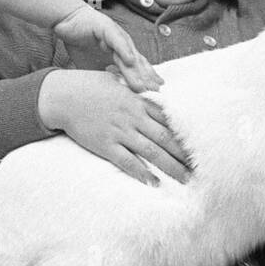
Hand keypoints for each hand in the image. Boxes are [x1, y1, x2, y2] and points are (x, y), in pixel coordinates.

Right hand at [38, 69, 189, 184]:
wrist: (63, 96)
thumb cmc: (91, 86)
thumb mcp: (119, 82)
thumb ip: (139, 90)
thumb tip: (157, 90)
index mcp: (138, 101)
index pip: (169, 119)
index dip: (186, 133)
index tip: (201, 144)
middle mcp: (133, 117)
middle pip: (166, 138)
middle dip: (184, 155)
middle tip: (201, 168)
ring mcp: (120, 132)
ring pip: (152, 152)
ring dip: (170, 167)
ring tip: (185, 179)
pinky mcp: (106, 145)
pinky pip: (127, 162)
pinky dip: (142, 174)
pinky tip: (154, 183)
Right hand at [52, 5, 162, 93]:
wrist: (67, 21)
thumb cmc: (80, 42)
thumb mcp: (93, 66)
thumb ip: (103, 77)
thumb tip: (108, 96)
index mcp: (121, 53)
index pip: (137, 69)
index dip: (146, 81)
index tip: (155, 95)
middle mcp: (123, 44)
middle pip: (138, 64)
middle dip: (147, 79)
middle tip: (155, 94)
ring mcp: (117, 36)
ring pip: (129, 55)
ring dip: (137, 71)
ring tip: (144, 85)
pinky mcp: (107, 28)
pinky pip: (117, 40)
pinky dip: (124, 50)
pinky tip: (130, 61)